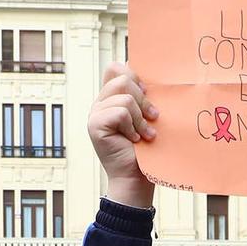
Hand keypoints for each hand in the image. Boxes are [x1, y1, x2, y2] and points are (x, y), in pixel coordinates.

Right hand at [87, 62, 157, 208]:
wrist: (137, 177)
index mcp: (111, 97)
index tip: (147, 94)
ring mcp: (95, 113)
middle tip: (152, 118)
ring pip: (124, 95)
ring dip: (139, 117)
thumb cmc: (145, 149)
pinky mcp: (94, 125)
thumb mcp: (147, 116)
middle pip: (123, 78)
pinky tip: (133, 140)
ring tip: (143, 134)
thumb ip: (143, 96)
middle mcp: (101, 103)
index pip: (116, 68)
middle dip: (143, 99)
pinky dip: (132, 126)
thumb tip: (150, 74)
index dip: (134, 76)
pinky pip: (120, 112)